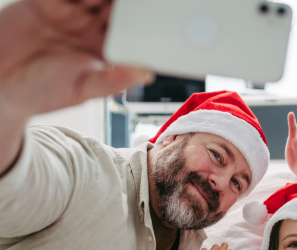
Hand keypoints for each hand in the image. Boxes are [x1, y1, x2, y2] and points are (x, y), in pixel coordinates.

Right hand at [0, 0, 152, 120]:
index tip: (154, 12)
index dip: (143, 20)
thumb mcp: (80, 91)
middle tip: (136, 2)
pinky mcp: (44, 3)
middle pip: (115, 7)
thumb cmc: (41, 93)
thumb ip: (111, 82)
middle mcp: (88, 29)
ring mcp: (68, 13)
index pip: (131, 31)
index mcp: (104, 50)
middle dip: (128, 3)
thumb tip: (144, 75)